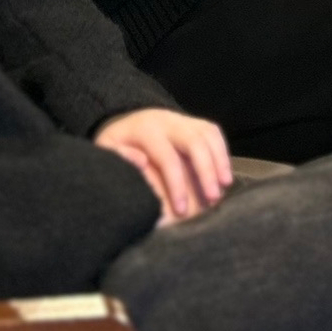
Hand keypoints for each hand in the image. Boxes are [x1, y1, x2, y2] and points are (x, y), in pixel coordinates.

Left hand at [95, 109, 231, 224]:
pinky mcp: (193, 122)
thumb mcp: (106, 150)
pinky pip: (213, 132)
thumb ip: (120, 158)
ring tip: (225, 187)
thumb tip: (142, 164)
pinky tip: (224, 173)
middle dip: (206, 171)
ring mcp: (183, 119)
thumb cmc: (116, 145)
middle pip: (194, 141)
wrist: (123, 122)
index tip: (182, 212)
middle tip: (213, 199)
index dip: (177, 185)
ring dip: (219, 160)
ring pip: (208, 134)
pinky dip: (222, 152)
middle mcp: (168, 120)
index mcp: (146, 129)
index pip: (168, 157)